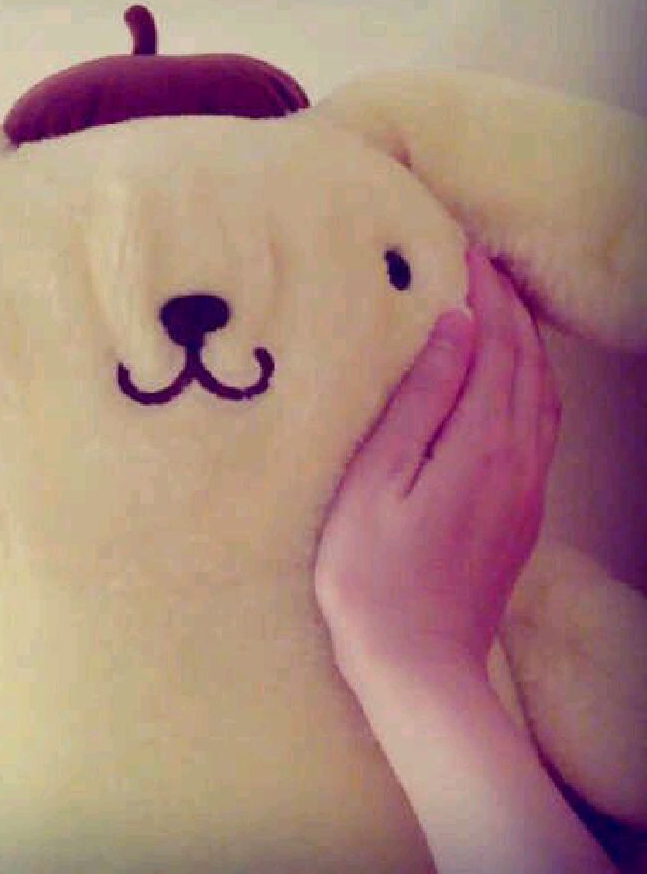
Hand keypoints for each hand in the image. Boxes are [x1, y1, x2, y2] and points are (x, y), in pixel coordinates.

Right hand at [315, 246, 561, 677]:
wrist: (418, 666)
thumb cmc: (373, 575)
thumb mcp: (377, 481)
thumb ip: (419, 402)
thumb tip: (453, 331)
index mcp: (480, 444)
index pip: (494, 344)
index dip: (483, 293)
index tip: (463, 251)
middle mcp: (519, 460)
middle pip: (528, 363)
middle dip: (509, 307)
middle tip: (482, 266)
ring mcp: (527, 490)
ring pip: (543, 394)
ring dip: (526, 344)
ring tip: (499, 311)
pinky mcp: (522, 514)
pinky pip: (542, 427)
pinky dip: (531, 385)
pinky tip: (510, 383)